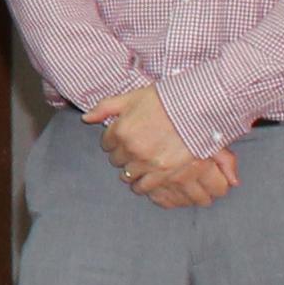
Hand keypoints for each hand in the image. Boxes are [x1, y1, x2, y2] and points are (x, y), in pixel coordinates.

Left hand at [94, 87, 234, 207]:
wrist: (197, 108)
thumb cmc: (166, 99)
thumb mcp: (132, 97)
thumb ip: (106, 107)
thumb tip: (86, 118)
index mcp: (121, 129)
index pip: (106, 144)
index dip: (115, 141)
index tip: (124, 139)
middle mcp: (130, 148)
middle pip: (117, 161)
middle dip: (123, 155)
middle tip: (135, 151)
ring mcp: (146, 162)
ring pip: (128, 176)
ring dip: (132, 172)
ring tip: (140, 167)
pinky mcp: (163, 173)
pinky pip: (144, 187)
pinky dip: (142, 185)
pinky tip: (145, 181)